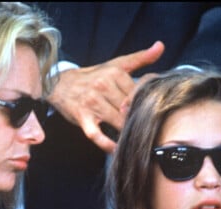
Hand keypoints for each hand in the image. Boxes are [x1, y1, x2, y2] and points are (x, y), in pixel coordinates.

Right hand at [47, 41, 164, 152]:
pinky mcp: (82, 118)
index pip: (138, 93)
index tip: (151, 112)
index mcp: (113, 73)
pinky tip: (116, 149)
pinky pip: (96, 135)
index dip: (146, 104)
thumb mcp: (115, 64)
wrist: (60, 84)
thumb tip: (160, 46)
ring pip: (116, 121)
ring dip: (126, 131)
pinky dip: (106, 144)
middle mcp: (102, 86)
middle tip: (145, 127)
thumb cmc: (92, 76)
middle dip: (137, 118)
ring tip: (134, 137)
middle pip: (129, 108)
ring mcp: (91, 103)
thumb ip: (140, 58)